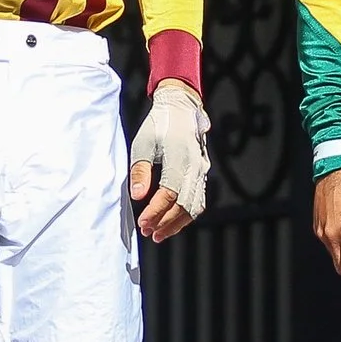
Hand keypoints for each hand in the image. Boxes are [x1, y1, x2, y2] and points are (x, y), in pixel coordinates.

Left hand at [128, 81, 209, 242]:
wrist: (181, 108)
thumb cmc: (159, 126)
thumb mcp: (143, 144)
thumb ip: (140, 171)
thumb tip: (137, 197)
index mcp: (179, 159)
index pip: (169, 195)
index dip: (155, 212)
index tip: (142, 223)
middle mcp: (195, 168)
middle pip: (184, 205)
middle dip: (165, 222)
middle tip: (148, 232)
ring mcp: (202, 171)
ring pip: (194, 206)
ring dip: (177, 223)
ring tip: (159, 233)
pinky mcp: (203, 173)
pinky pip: (199, 199)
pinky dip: (187, 214)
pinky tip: (173, 221)